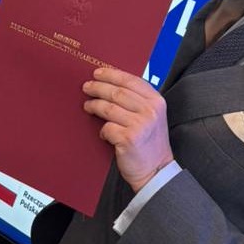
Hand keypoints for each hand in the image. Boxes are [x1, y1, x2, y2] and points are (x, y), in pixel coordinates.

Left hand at [83, 66, 173, 190]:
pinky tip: (103, 133)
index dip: (112, 74)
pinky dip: (102, 130)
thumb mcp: (152, 117)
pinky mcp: (128, 139)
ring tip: (88, 106)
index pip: (131, 80)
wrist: (156, 171)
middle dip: (98, 87)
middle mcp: (150, 111)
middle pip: (117, 92)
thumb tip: (111, 85)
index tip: (98, 73)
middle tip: (86, 87)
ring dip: (94, 105)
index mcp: (157, 101)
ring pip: (109, 108)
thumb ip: (138, 101)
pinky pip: (107, 128)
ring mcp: (140, 124)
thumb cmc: (150, 143)